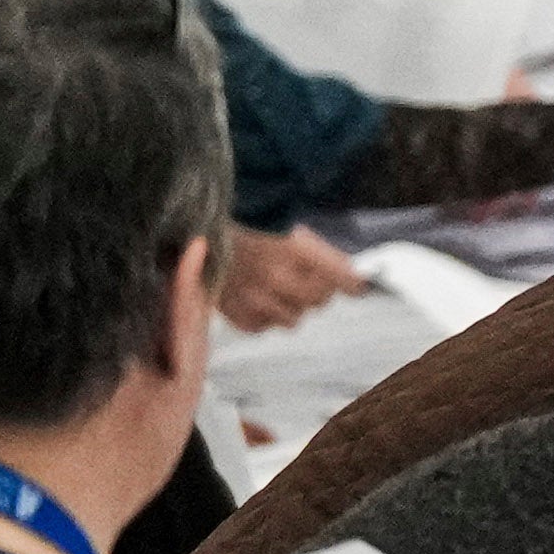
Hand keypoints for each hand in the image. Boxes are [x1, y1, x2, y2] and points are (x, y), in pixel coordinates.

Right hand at [214, 222, 365, 331]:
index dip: (351, 284)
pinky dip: (263, 316)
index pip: (342, 279)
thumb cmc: (248, 226)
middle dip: (317, 291)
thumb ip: (322, 257)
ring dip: (290, 306)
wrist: (197, 230)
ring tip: (275, 289)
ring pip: (294, 319)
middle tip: (304, 279)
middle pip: (320, 302)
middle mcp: (276, 277)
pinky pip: (265, 326)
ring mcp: (254, 298)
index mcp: (294, 250)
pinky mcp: (235, 313)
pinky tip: (255, 298)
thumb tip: (353, 281)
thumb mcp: (290, 230)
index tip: (355, 286)